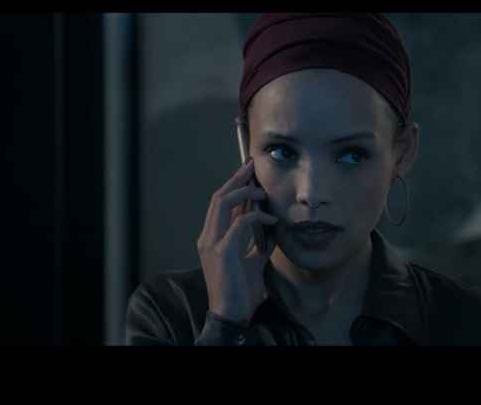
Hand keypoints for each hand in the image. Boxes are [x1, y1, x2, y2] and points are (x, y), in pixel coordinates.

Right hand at [196, 158, 277, 323]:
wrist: (231, 314)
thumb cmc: (240, 291)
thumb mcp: (252, 261)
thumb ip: (259, 243)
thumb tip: (272, 229)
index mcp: (211, 238)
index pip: (220, 204)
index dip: (234, 185)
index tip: (248, 172)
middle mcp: (207, 237)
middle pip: (218, 196)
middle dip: (236, 179)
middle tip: (252, 167)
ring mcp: (212, 243)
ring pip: (221, 202)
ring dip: (242, 192)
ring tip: (261, 192)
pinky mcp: (222, 251)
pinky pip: (240, 223)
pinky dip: (257, 217)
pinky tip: (271, 220)